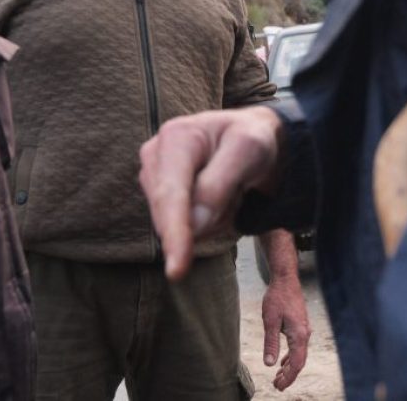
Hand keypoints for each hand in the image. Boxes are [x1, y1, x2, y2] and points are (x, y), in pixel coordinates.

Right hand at [138, 106, 282, 279]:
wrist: (251, 140)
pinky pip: (186, 229)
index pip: (172, 194)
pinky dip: (210, 222)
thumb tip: (195, 225)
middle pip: (172, 215)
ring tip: (231, 189)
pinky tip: (220, 200)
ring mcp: (154, 179)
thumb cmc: (251, 139)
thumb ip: (220, 184)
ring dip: (214, 219)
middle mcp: (155, 156)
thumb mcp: (249, 149)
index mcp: (175, 138)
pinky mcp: (160, 198)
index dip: (175, 232)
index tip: (176, 269)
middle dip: (212, 216)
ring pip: (181, 226)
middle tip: (241, 188)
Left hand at [261, 263, 310, 389]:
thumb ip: (270, 343)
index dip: (288, 378)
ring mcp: (304, 330)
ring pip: (299, 354)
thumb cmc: (277, 298)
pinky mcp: (300, 325)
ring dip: (289, 367)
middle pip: (299, 361)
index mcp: (299, 335)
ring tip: (278, 377)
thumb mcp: (270, 320)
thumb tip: (269, 364)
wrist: (286, 279)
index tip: (279, 387)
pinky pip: (297, 346)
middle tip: (276, 386)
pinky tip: (282, 361)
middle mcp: (305, 335)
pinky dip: (290, 356)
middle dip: (288, 375)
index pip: (296, 364)